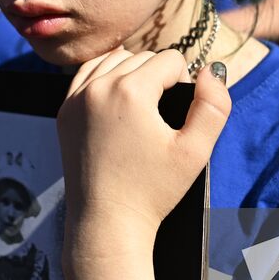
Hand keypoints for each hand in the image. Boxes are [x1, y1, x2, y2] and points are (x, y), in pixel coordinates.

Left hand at [58, 49, 230, 256]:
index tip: (179, 115)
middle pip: (143, 57)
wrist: (107, 222)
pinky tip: (119, 99)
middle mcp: (98, 87)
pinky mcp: (64, 112)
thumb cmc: (153, 190)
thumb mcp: (196, 151)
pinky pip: (88, 74)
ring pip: (115, 60)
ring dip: (133, 74)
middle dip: (159, 78)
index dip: (185, 83)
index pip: (170, 59)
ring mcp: (76, 99)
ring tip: (144, 107)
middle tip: (163, 116)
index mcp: (130, 91)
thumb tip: (212, 70)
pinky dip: (106, 78)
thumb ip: (214, 106)